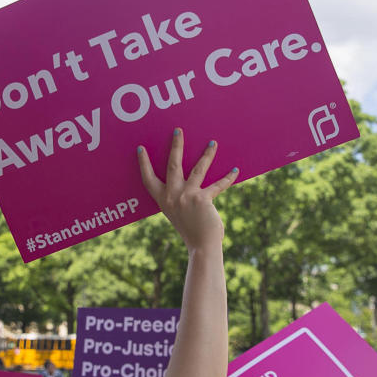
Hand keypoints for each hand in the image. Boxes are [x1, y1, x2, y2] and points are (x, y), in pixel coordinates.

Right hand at [137, 129, 236, 251]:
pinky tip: (235, 171)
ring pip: (197, 168)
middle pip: (172, 164)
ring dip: (207, 154)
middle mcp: (173, 196)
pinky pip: (217, 185)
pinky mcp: (202, 199)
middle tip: (178, 130)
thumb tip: (188, 181)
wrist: (201, 246)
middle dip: (176, 145)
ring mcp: (187, 196)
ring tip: (213, 143)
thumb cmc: (191, 230)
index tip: (141, 148)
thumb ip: (178, 199)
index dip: (144, 163)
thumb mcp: (178, 213)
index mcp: (163, 200)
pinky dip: (228, 178)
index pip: (148, 179)